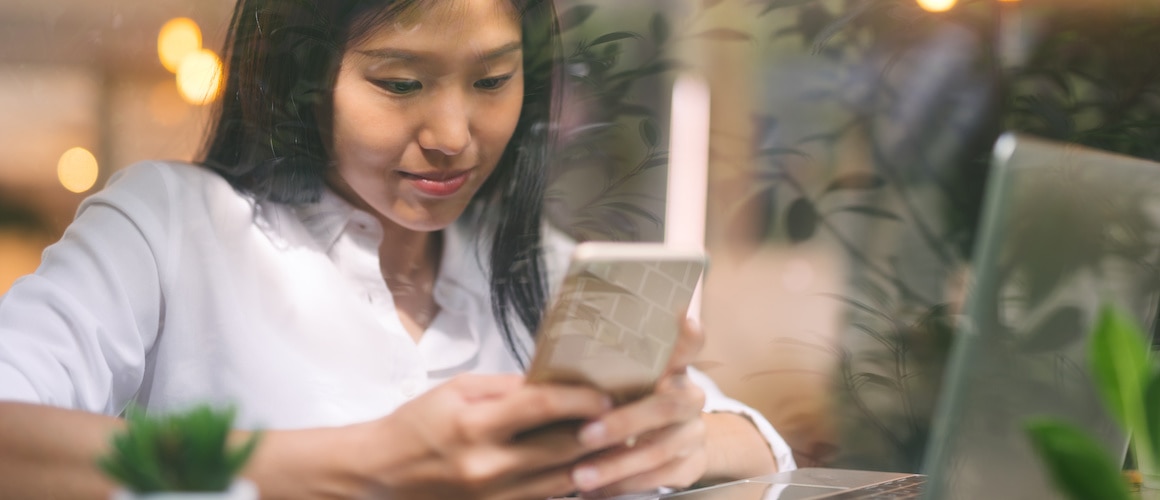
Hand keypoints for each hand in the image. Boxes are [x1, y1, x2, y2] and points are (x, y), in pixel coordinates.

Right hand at [357, 374, 611, 499]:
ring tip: (619, 441)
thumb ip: (508, 388)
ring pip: (562, 480)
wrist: (381, 474)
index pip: (541, 407)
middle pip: (562, 448)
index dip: (580, 399)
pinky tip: (588, 467)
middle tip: (629, 415)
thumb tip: (555, 382)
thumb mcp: (458, 390)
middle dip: (600, 431)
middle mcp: (488, 466)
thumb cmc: (417, 424)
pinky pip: (547, 498)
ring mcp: (494, 496)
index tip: (605, 394)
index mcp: (474, 426)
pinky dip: (570, 482)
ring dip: (594, 461)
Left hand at [569, 318, 709, 496]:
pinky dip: (624, 485)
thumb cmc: (636, 403)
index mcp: (673, 367)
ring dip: (615, 464)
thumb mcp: (628, 381)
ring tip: (581, 474)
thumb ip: (608, 370)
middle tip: (585, 436)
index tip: (681, 321)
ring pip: (658, 449)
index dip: (687, 335)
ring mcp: (693, 431)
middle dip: (622, 423)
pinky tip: (597, 489)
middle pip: (665, 406)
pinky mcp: (691, 463)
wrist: (679, 441)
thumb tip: (552, 352)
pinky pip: (658, 478)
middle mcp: (689, 396)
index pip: (686, 343)